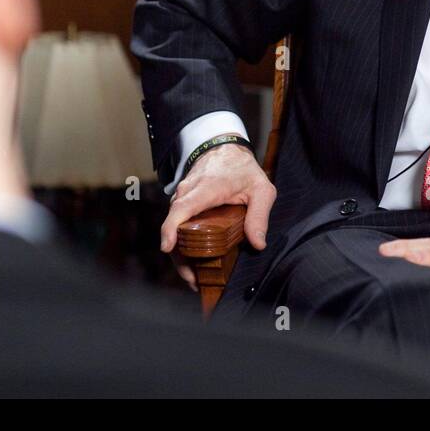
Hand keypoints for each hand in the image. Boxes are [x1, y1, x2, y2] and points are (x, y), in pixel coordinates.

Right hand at [159, 143, 275, 290]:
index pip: (181, 208)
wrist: (224, 147)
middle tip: (195, 282)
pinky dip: (182, 244)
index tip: (168, 248)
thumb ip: (260, 215)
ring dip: (181, 255)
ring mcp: (181, 197)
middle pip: (174, 227)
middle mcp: (187, 193)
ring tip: (197, 279)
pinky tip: (195, 263)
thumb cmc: (243, 169)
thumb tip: (258, 244)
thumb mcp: (261, 188)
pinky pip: (176, 225)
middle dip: (180, 258)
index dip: (172, 229)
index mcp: (206, 188)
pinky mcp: (180, 203)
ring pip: (173, 229)